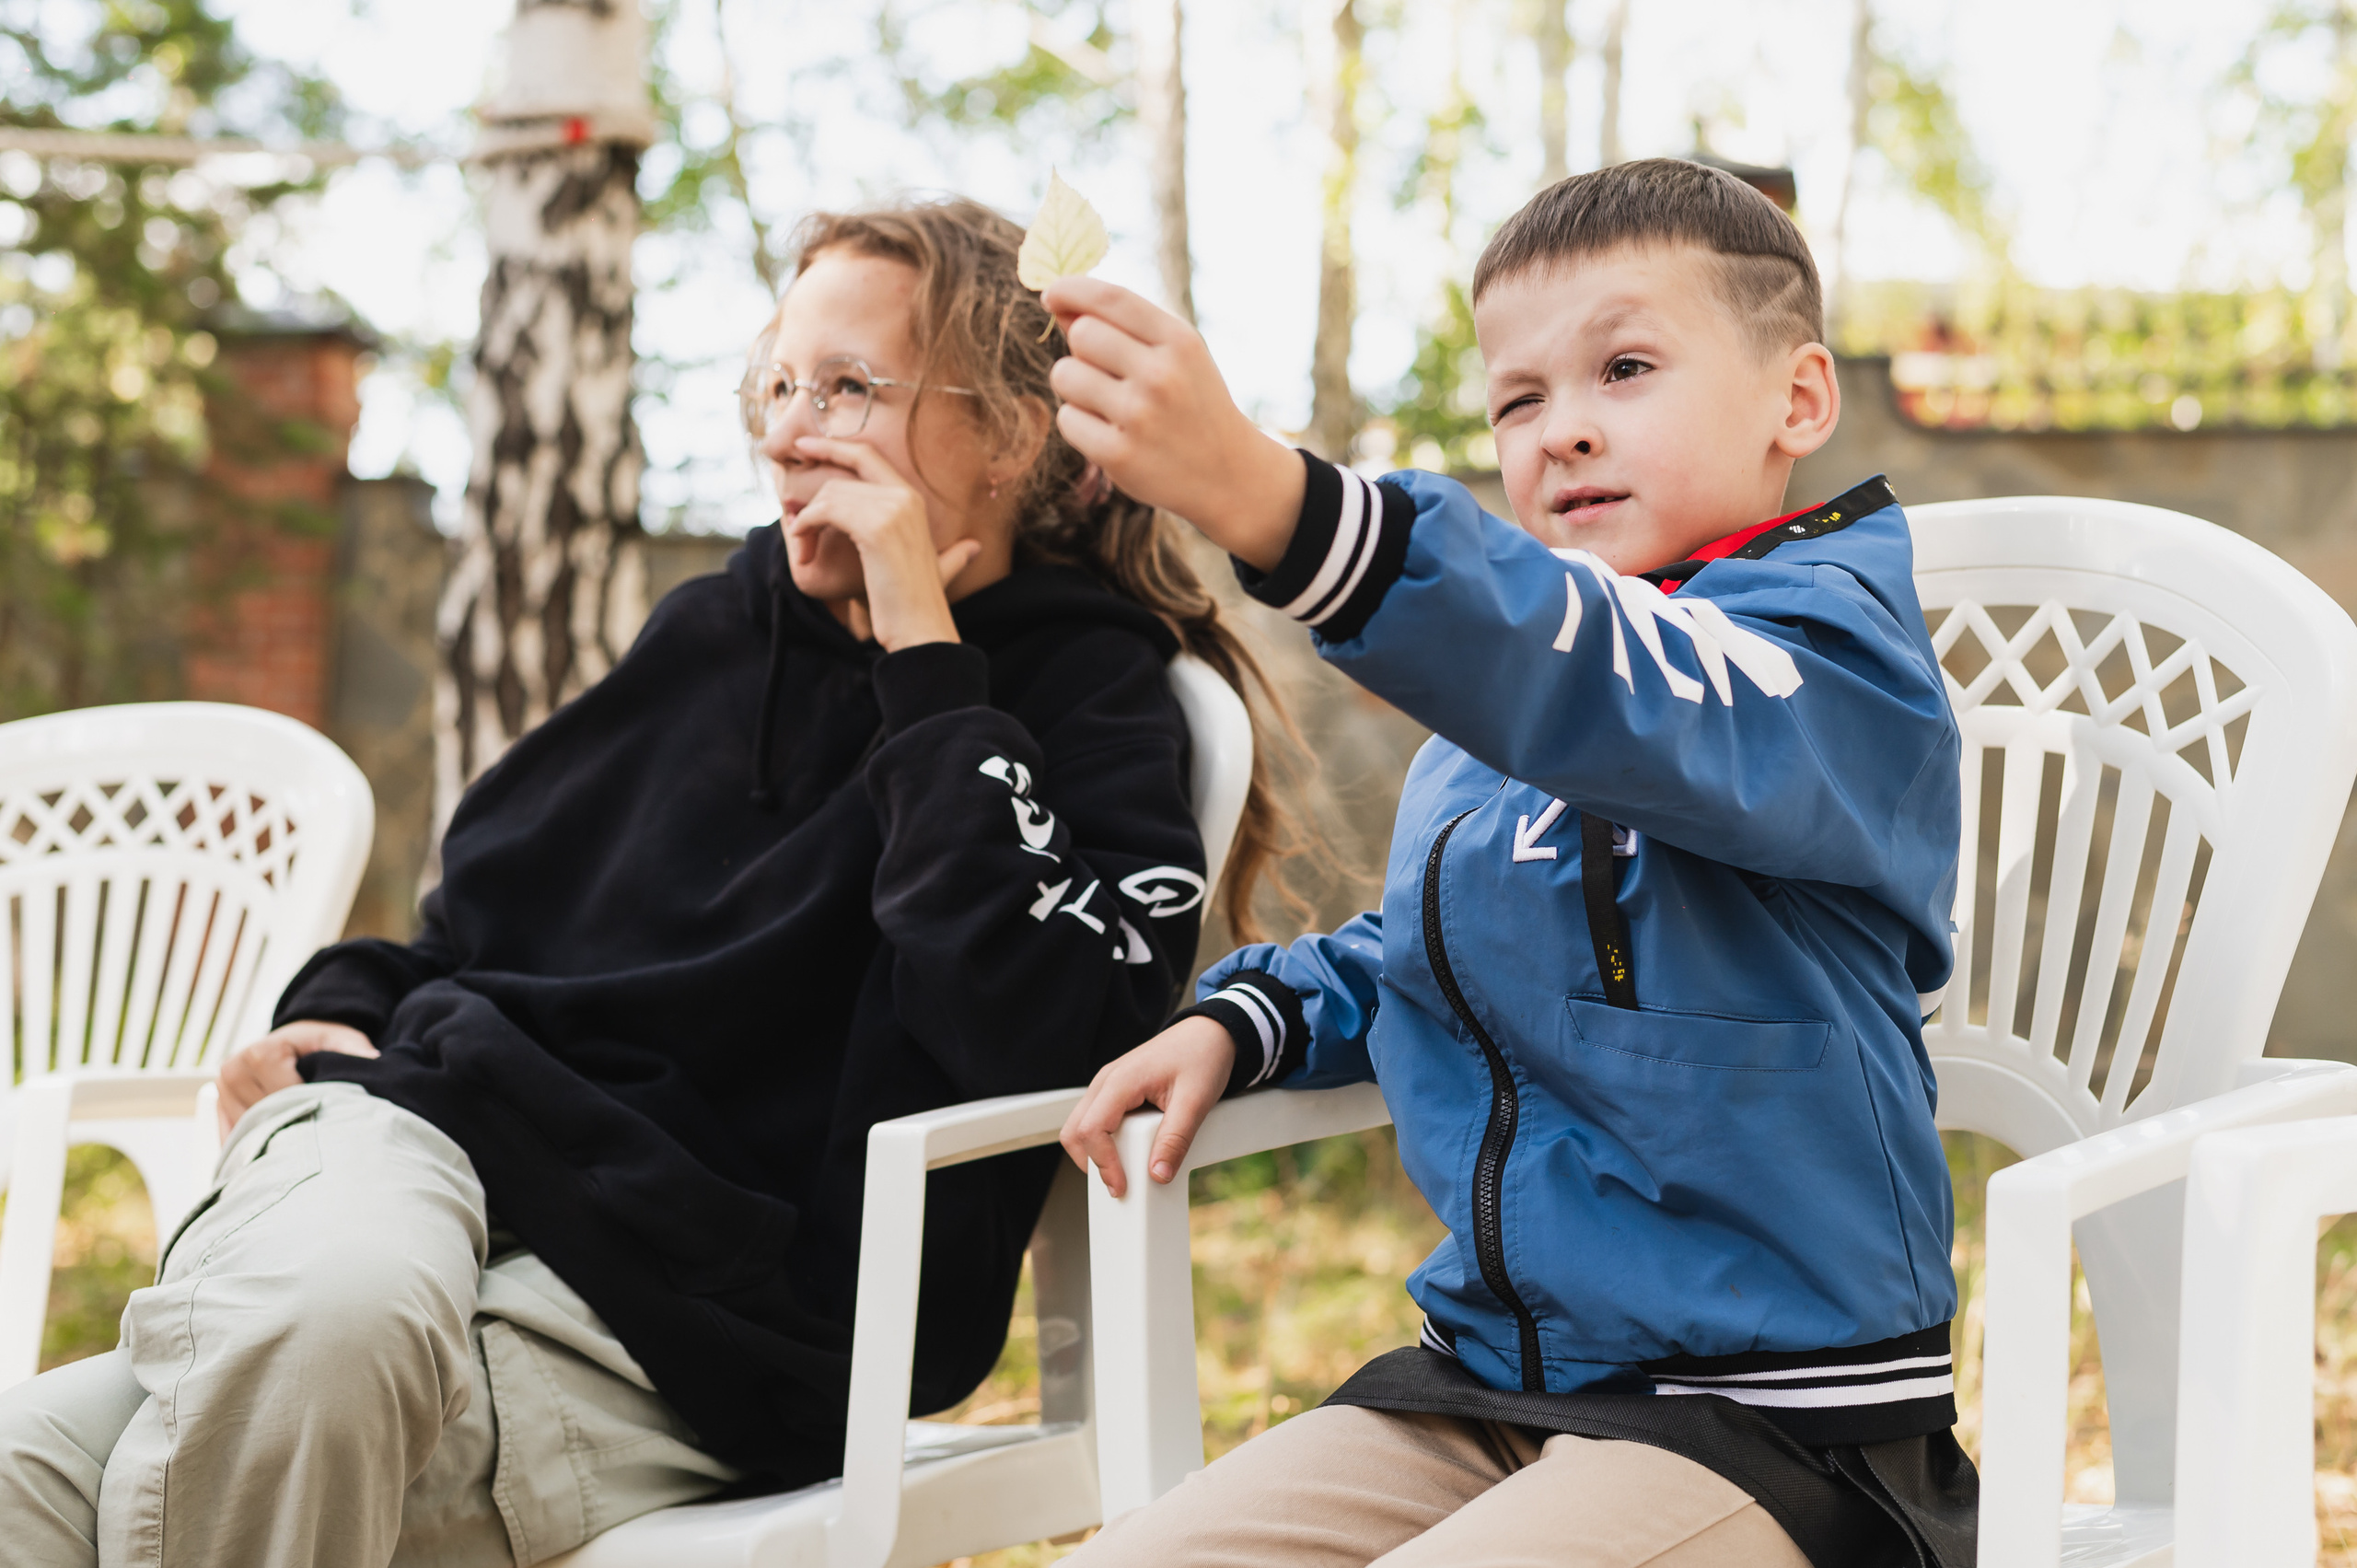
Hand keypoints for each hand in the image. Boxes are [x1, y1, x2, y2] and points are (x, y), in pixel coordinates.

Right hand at [216, 1020, 376, 1135]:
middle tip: (315, 1146)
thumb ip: (355, 1050)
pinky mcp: (220, 1106)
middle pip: (262, 1116)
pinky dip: (250, 1149)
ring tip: (298, 1151)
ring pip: (246, 1131)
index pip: (281, 1095)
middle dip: (289, 1129)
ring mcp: (222, 1090)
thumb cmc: (322, 1043)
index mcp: (261, 1052)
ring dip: (270, 1141)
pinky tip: (269, 1163)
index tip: (326, 1120)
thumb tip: (374, 1062)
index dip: (306, 1109)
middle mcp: (234, 1070)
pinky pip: (231, 1137)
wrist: (297, 1042)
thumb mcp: (343, 1040)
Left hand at [790, 436, 981, 650]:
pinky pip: (824, 511)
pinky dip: (806, 527)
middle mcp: (904, 497)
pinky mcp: (875, 530)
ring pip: (829, 496)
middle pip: (839, 479)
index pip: (866, 455)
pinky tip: (805, 551)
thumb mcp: (942, 569)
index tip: (803, 444)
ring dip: (804, 522)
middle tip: (795, 529)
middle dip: (810, 503)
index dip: (832, 445)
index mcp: (913, 500)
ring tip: (803, 552)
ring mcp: (892, 511)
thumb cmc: (922, 605)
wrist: (921, 629)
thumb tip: (974, 547)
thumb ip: (955, 555)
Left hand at [1042, 277, 1303, 571]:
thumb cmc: (1192, 404)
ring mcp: (1139, 416)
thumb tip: (1059, 302)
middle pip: (1081, 335)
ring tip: (1108, 404)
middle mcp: (1161, 375)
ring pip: (1064, 375)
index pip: (1111, 298)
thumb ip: (1124, 326)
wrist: (1228, 474)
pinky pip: (1067, 420)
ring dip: (1075, 387)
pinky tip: (1110, 433)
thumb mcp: (1178, 356)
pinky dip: (1080, 425)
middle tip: (1106, 374)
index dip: (1071, 289)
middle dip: (1082, 350)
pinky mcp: (1119, 456)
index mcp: (1180, 341)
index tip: (1052, 295)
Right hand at [1059, 1014, 1235, 1198]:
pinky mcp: (1114, 1091)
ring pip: (1080, 1126)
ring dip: (1095, 1153)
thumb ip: (1176, 1139)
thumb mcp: (1196, 1101)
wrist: (1209, 1033)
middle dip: (1092, 1163)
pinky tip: (1129, 1152)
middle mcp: (1106, 1081)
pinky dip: (1103, 1142)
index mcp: (1121, 1080)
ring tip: (1124, 1171)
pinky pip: (1095, 1120)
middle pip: (1074, 1131)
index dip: (1102, 1163)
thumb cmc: (1202, 1057)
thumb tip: (1159, 1176)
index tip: (1121, 1187)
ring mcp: (1107, 1085)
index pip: (1091, 1129)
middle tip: (1119, 1184)